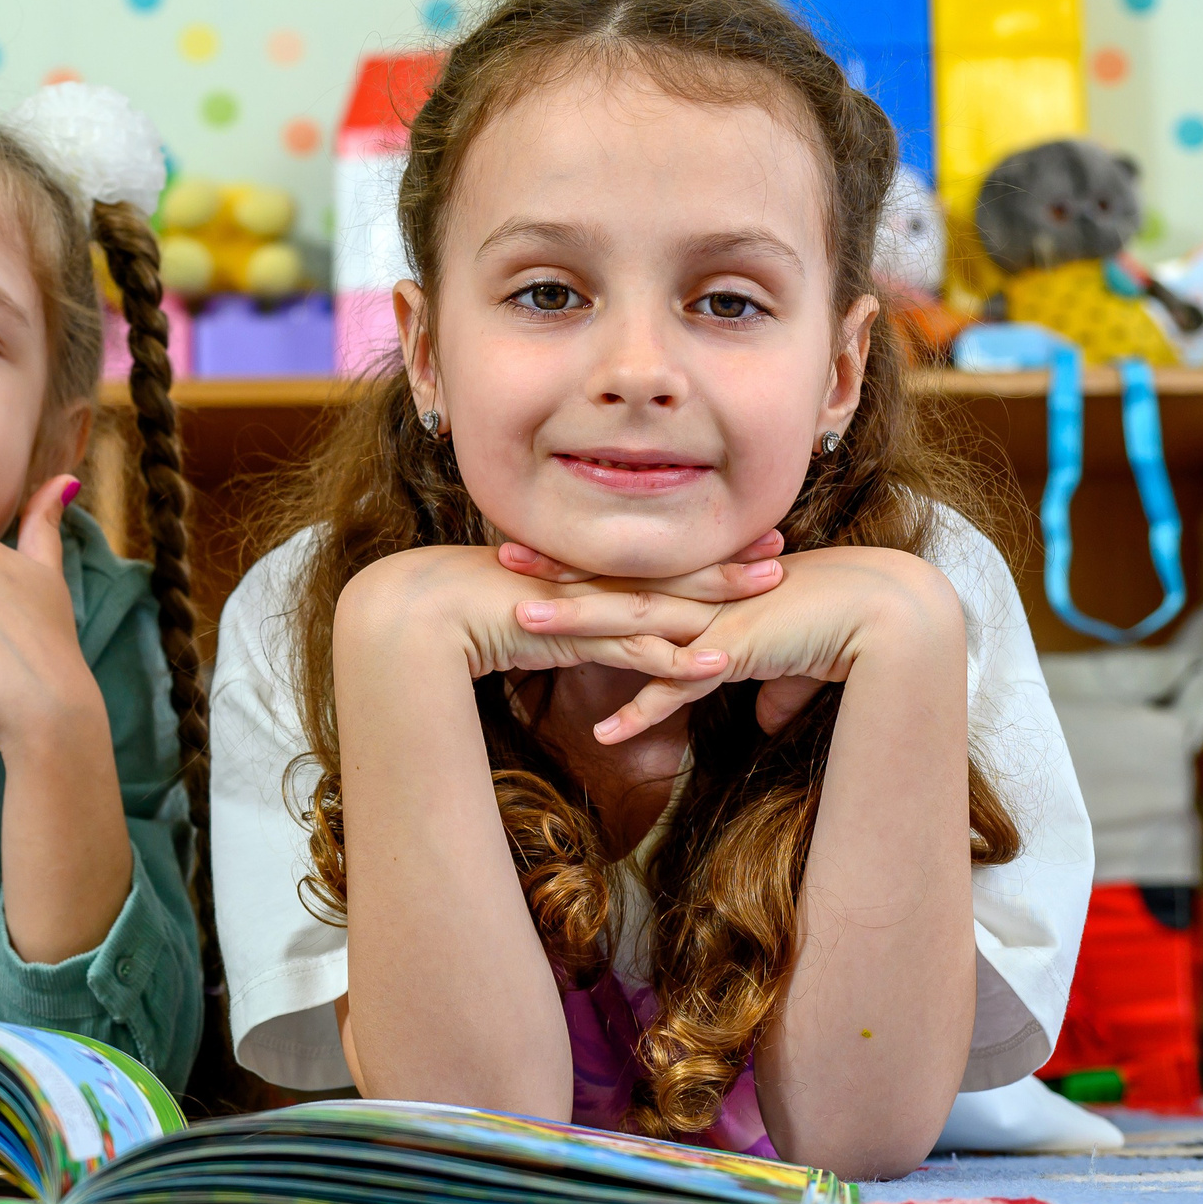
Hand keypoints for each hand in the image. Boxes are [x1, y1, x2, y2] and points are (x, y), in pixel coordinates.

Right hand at [335, 531, 785, 695]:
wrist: (420, 615)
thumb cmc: (466, 615)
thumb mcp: (530, 617)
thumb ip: (567, 624)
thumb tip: (588, 635)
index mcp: (583, 571)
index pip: (655, 558)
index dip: (702, 550)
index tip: (745, 537)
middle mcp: (588, 580)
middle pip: (670, 569)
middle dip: (728, 561)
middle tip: (782, 547)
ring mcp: (582, 605)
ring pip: (663, 602)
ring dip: (718, 599)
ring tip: (769, 591)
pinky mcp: (571, 636)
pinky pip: (633, 651)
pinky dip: (676, 660)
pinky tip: (716, 666)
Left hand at [514, 545, 962, 743]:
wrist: (885, 616)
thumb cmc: (835, 628)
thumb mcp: (786, 658)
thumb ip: (764, 681)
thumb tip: (767, 715)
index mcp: (705, 587)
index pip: (631, 571)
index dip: (582, 562)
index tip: (535, 552)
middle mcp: (702, 597)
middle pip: (616, 583)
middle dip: (556, 574)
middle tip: (500, 562)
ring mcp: (714, 622)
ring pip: (632, 621)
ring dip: (575, 625)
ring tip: (520, 625)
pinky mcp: (736, 654)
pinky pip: (680, 684)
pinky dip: (644, 709)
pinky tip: (605, 732)